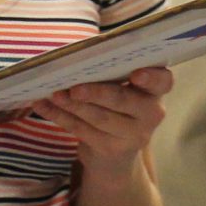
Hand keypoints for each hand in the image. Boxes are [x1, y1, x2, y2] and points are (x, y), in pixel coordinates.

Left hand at [36, 66, 171, 166]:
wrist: (116, 150)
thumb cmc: (117, 104)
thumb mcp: (124, 87)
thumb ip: (112, 72)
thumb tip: (77, 55)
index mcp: (155, 91)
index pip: (163, 82)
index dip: (151, 78)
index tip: (136, 74)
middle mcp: (150, 114)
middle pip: (123, 101)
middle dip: (97, 93)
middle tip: (75, 89)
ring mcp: (131, 135)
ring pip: (99, 118)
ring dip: (73, 105)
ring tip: (54, 94)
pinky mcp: (109, 149)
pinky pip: (81, 130)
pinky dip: (59, 116)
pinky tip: (43, 106)